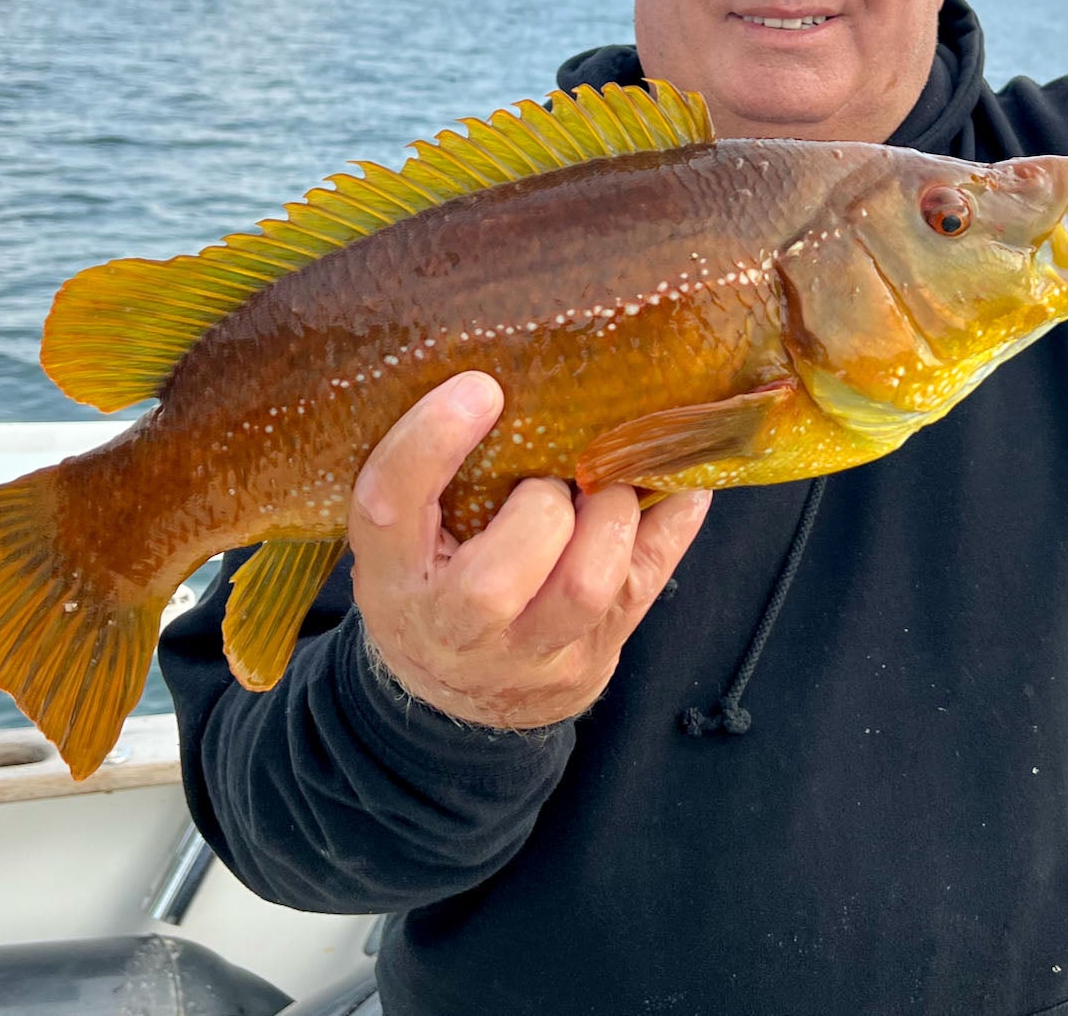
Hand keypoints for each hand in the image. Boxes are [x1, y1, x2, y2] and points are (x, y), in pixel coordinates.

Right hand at [348, 371, 710, 728]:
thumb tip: (502, 374)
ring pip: (585, 587)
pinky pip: (647, 582)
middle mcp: (453, 629)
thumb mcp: (405, 536)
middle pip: (494, 582)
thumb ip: (431, 475)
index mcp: (391, 576)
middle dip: (542, 505)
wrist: (457, 693)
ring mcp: (527, 656)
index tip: (480, 387)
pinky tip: (677, 482)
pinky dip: (673, 518)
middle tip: (552, 478)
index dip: (431, 443)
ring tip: (606, 487)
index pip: (390, 507)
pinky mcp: (588, 660)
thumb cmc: (431, 583)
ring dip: (610, 515)